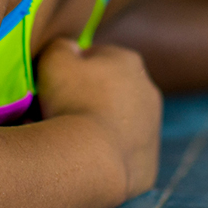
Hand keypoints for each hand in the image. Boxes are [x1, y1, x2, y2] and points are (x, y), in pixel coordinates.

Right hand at [36, 39, 160, 198]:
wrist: (93, 159)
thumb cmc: (72, 101)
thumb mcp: (55, 59)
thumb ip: (62, 46)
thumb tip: (70, 49)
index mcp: (129, 61)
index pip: (96, 58)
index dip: (73, 70)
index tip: (56, 86)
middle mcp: (148, 90)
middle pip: (110, 90)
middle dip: (89, 97)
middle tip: (62, 112)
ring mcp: (153, 127)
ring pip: (119, 121)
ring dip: (99, 125)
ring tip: (73, 138)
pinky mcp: (149, 161)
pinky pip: (122, 152)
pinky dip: (107, 153)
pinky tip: (88, 158)